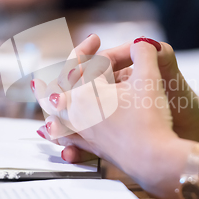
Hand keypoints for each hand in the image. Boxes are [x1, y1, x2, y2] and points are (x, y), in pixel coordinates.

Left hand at [33, 35, 194, 198]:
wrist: (155, 158)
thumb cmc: (150, 120)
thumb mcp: (150, 78)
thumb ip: (144, 52)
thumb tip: (141, 42)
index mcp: (86, 92)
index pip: (78, 63)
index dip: (85, 47)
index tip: (95, 39)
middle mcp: (77, 112)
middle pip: (56, 88)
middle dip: (59, 74)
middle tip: (66, 63)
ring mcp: (83, 131)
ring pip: (54, 114)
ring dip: (50, 100)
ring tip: (43, 92)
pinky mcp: (92, 147)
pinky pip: (66, 137)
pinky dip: (56, 129)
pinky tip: (50, 130)